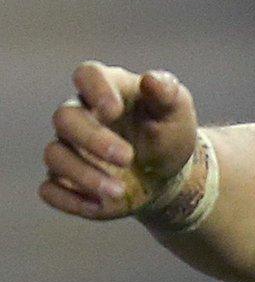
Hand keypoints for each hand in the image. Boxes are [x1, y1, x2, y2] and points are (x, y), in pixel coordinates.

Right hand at [40, 62, 199, 220]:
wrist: (169, 171)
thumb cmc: (169, 131)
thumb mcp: (177, 109)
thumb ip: (167, 92)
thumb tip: (151, 80)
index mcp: (107, 89)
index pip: (87, 75)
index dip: (95, 90)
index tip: (114, 110)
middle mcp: (80, 115)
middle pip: (65, 118)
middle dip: (93, 139)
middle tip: (128, 157)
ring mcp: (69, 148)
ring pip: (55, 155)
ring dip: (84, 175)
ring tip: (120, 191)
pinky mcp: (66, 180)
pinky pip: (50, 190)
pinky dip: (70, 200)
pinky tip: (100, 206)